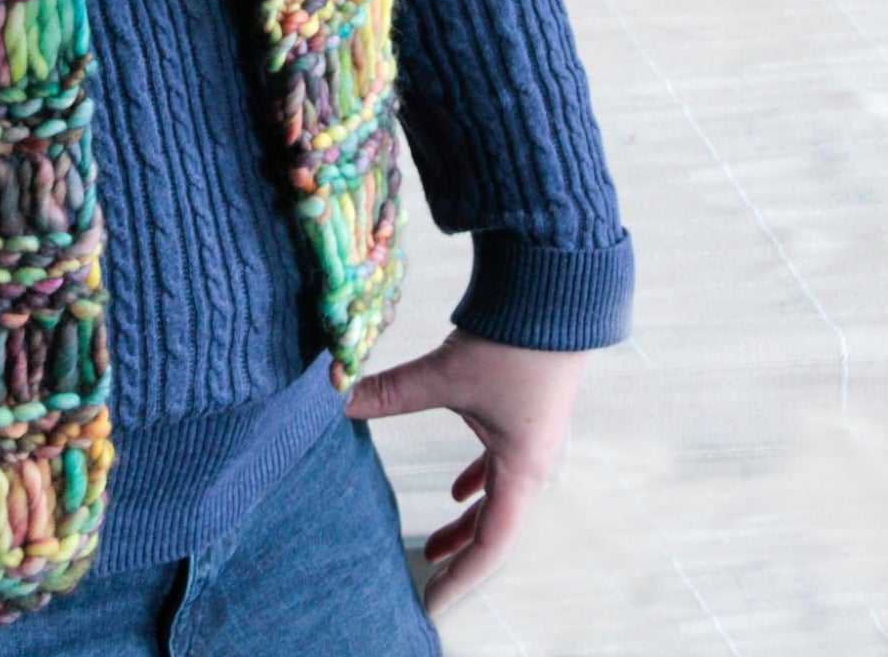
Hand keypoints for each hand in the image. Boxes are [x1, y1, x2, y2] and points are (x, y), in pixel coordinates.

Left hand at [344, 327, 585, 615]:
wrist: (557, 290)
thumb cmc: (511, 339)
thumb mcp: (445, 372)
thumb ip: (391, 391)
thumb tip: (337, 397)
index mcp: (522, 468)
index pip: (490, 544)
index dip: (459, 578)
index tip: (429, 604)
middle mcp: (534, 461)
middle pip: (496, 528)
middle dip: (459, 558)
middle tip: (424, 583)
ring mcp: (533, 438)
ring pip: (499, 498)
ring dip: (467, 523)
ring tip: (434, 546)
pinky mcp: (527, 412)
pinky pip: (502, 467)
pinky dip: (478, 483)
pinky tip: (457, 489)